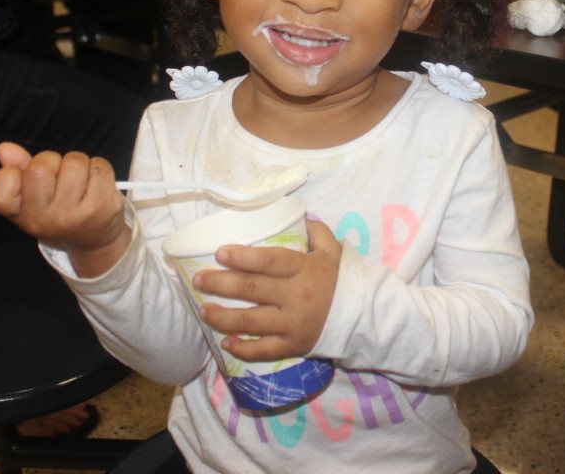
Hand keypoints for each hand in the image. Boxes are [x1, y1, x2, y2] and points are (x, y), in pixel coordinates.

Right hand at [0, 142, 128, 273]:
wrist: (94, 239)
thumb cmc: (57, 210)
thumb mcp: (31, 196)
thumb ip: (16, 169)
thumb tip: (4, 148)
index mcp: (22, 216)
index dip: (9, 175)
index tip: (23, 179)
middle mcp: (46, 220)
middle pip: (40, 166)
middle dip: (51, 161)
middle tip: (57, 176)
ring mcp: (76, 215)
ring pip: (73, 162)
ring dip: (77, 163)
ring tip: (78, 181)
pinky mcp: (103, 206)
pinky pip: (98, 165)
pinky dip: (97, 167)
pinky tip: (95, 184)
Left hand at [194, 220, 341, 361]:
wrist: (365, 317)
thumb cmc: (343, 280)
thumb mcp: (334, 251)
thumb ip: (317, 231)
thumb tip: (298, 215)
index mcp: (303, 269)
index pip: (268, 261)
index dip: (242, 257)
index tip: (220, 253)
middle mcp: (295, 296)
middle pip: (251, 289)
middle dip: (220, 284)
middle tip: (199, 280)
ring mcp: (293, 323)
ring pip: (250, 321)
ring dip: (222, 316)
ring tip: (203, 310)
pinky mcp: (294, 345)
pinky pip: (264, 350)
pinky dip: (242, 348)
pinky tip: (225, 343)